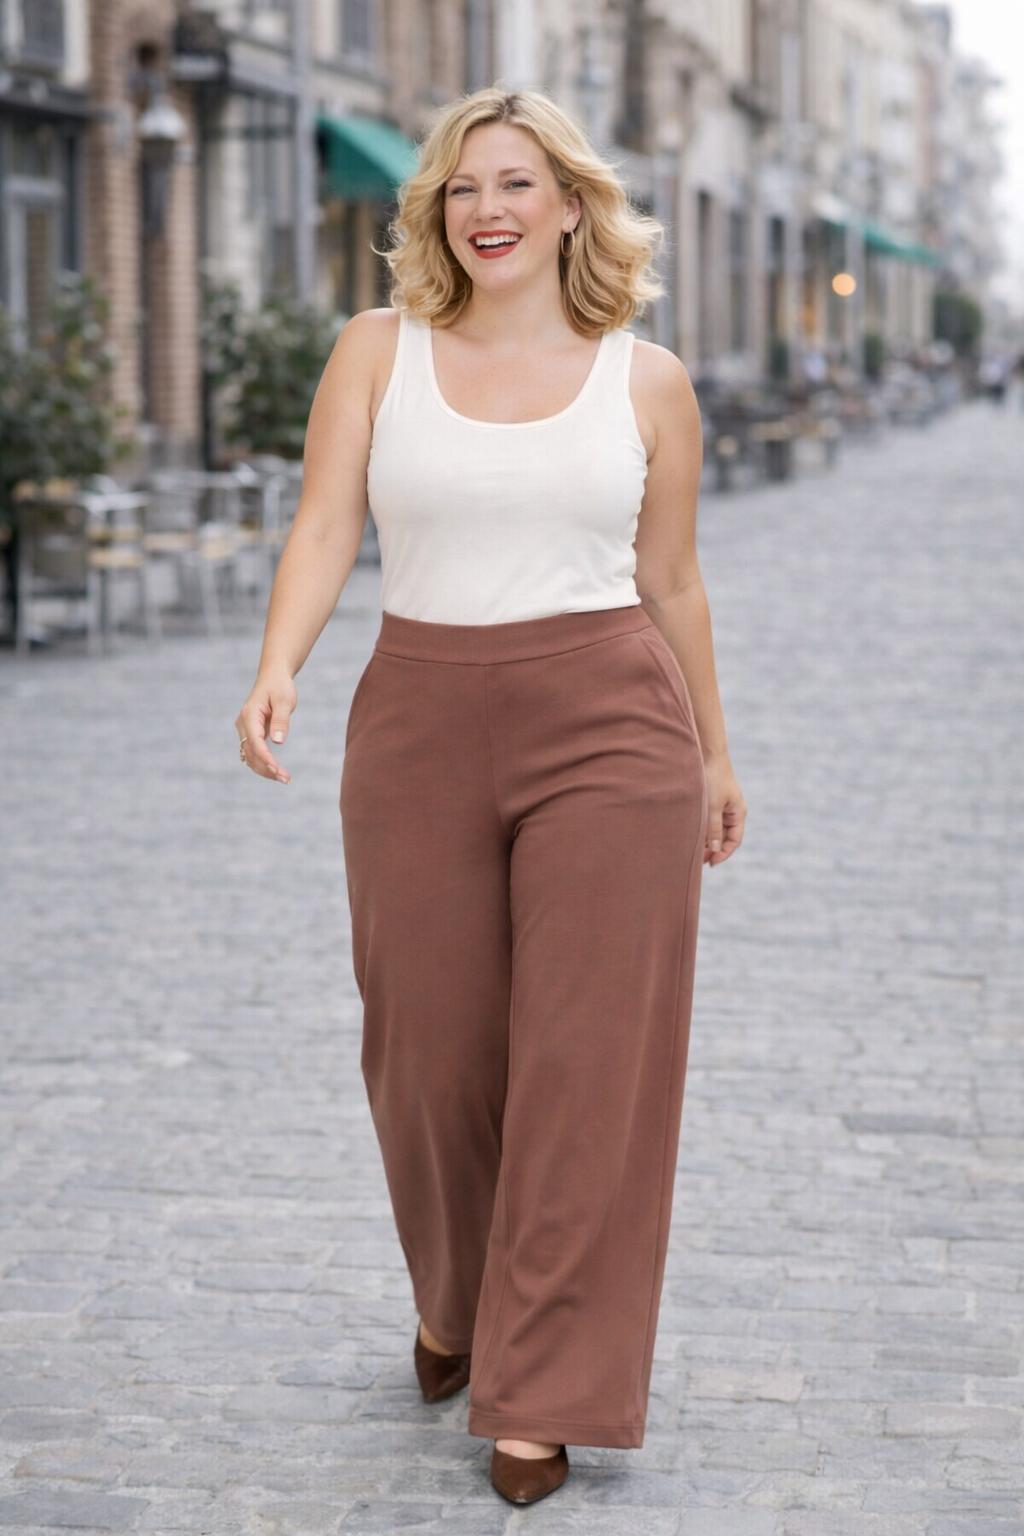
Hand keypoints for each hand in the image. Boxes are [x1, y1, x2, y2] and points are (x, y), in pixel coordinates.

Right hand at [235, 669, 296, 783]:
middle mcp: (243, 724)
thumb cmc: (280, 686)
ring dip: (265, 769)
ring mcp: (245, 729)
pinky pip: (254, 752)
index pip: (254, 741)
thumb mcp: (284, 700)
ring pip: (250, 756)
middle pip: (250, 753)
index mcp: (249, 715)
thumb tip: (278, 741)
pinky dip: (264, 763)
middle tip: (286, 779)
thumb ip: (281, 720)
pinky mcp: (251, 733)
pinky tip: (277, 771)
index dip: (265, 757)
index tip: (277, 769)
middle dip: (266, 768)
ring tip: (285, 778)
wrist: (273, 677)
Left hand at [702, 751, 745, 865]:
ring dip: (707, 840)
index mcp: (738, 813)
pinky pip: (710, 820)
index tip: (711, 863)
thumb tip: (715, 850)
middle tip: (699, 861)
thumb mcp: (712, 807)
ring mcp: (723, 806)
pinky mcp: (713, 801)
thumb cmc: (713, 779)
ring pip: (716, 829)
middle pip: (725, 837)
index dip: (724, 853)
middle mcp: (733, 811)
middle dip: (714, 849)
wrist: (708, 754)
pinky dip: (703, 829)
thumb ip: (713, 829)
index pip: (735, 840)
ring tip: (694, 850)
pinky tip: (692, 834)